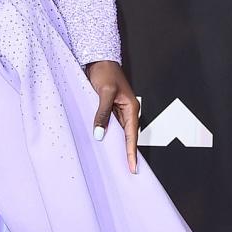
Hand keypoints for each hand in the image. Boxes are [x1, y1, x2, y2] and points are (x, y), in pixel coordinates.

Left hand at [86, 59, 139, 173]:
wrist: (99, 59)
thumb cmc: (105, 72)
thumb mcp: (104, 93)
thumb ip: (103, 113)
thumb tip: (101, 134)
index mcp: (131, 108)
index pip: (132, 136)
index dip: (131, 153)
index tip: (133, 168)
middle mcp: (127, 111)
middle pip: (128, 137)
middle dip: (128, 154)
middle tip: (127, 172)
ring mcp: (119, 111)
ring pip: (119, 133)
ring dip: (117, 147)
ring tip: (116, 164)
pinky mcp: (110, 109)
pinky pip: (111, 126)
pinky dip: (108, 136)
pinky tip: (103, 145)